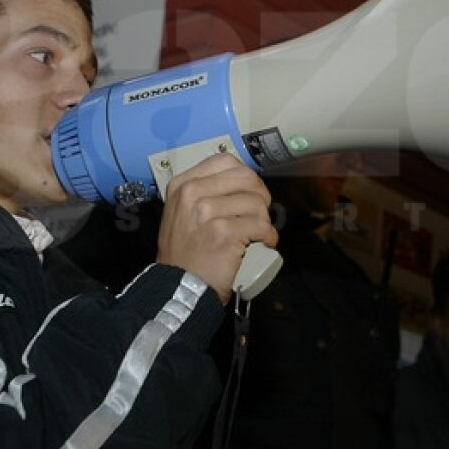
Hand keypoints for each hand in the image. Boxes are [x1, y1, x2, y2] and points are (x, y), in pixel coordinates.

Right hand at [155, 153, 277, 303]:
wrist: (179, 287)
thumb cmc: (184, 254)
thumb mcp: (180, 213)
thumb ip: (200, 193)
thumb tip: (237, 182)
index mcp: (182, 184)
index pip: (226, 161)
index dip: (246, 176)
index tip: (250, 192)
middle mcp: (192, 193)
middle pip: (246, 177)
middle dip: (261, 195)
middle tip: (260, 213)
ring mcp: (206, 212)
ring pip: (257, 202)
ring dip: (265, 220)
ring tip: (258, 233)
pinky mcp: (223, 232)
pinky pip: (261, 226)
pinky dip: (269, 237)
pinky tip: (264, 243)